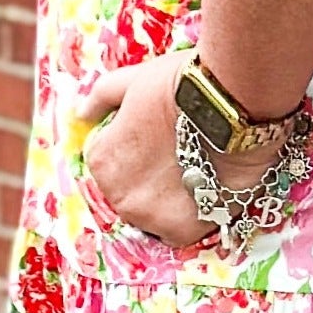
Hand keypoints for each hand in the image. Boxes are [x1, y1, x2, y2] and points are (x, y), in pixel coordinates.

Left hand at [78, 53, 211, 249]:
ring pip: (154, 215)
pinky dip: (193, 215)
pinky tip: (210, 190)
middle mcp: (117, 194)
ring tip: (199, 174)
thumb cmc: (181, 89)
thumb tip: (82, 114)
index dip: (138, 149)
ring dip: (170, 200)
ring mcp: (148, 216)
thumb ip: (102, 98)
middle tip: (182, 157)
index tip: (161, 139)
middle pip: (131, 192)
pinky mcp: (182, 231)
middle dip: (151, 178)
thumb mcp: (133, 81)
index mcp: (101, 160)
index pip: (111, 164)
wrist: (230, 108)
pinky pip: (181, 231)